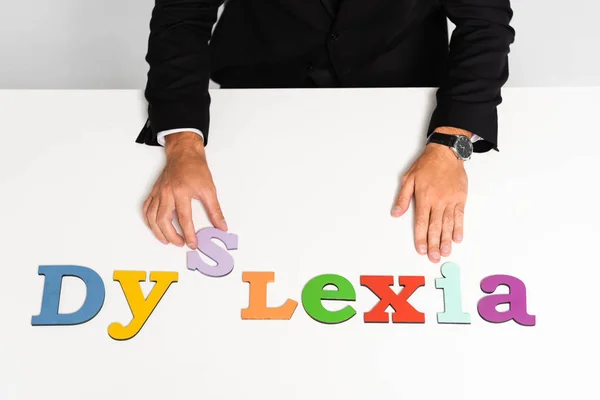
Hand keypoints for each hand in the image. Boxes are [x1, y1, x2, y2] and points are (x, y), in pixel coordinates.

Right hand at [142, 131, 226, 248]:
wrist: (184, 154)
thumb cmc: (196, 169)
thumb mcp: (209, 189)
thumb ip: (215, 210)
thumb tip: (221, 226)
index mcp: (181, 191)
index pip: (184, 218)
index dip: (188, 234)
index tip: (192, 243)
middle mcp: (167, 192)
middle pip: (163, 220)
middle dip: (171, 236)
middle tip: (180, 243)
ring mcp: (158, 192)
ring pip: (152, 217)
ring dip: (158, 232)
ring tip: (167, 240)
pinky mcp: (154, 192)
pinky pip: (146, 208)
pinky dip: (149, 220)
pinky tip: (155, 226)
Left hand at [391, 138, 467, 262]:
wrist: (446, 153)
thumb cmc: (426, 165)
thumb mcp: (408, 179)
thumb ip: (403, 198)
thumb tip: (396, 214)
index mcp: (424, 197)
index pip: (421, 222)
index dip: (421, 237)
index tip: (421, 249)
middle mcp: (438, 201)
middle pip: (435, 227)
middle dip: (434, 244)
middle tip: (434, 257)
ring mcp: (450, 200)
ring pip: (448, 224)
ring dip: (446, 240)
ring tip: (445, 253)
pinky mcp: (460, 198)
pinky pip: (460, 216)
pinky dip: (459, 228)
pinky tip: (457, 238)